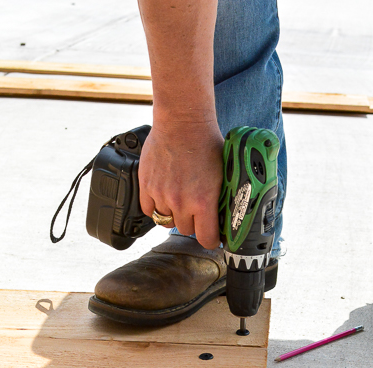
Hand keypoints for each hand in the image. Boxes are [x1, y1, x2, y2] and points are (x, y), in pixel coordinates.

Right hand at [138, 119, 223, 248]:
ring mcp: (161, 195)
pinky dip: (156, 208)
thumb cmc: (206, 143)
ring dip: (174, 215)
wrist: (182, 122)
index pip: (206, 239)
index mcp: (203, 201)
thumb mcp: (223, 174)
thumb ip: (220, 198)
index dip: (211, 240)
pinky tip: (164, 197)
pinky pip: (149, 211)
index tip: (212, 237)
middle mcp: (181, 202)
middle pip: (186, 230)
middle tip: (196, 210)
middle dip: (193, 222)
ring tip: (180, 199)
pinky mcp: (146, 186)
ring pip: (167, 221)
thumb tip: (226, 215)